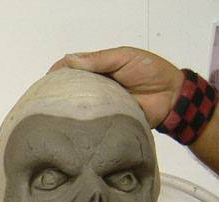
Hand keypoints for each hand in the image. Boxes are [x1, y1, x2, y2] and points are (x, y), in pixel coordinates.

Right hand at [49, 46, 183, 127]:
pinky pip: (92, 122)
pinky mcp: (107, 121)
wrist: (172, 97)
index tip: (48, 79)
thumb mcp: (124, 58)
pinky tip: (71, 127)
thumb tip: (68, 59)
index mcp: (99, 69)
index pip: (73, 68)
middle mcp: (97, 87)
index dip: (58, 72)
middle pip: (72, 89)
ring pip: (79, 106)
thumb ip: (99, 59)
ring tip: (53, 115)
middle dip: (59, 93)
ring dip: (68, 109)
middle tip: (46, 100)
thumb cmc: (151, 72)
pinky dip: (82, 124)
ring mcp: (101, 105)